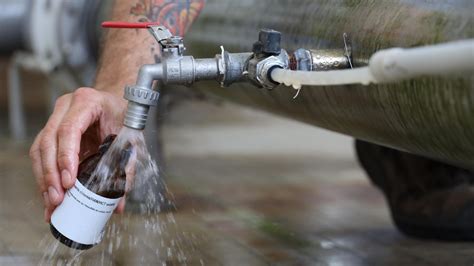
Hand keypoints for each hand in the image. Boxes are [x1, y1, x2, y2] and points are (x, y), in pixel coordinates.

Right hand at [29, 88, 127, 221]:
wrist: (116, 101)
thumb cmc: (123, 116)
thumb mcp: (131, 138)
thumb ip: (126, 168)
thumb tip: (117, 203)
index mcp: (87, 101)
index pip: (69, 130)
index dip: (66, 157)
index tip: (69, 182)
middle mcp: (66, 107)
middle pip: (48, 141)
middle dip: (51, 174)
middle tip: (57, 199)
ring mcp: (55, 117)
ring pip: (39, 149)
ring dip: (44, 178)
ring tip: (51, 203)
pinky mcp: (51, 130)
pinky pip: (41, 154)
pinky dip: (44, 175)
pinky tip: (49, 194)